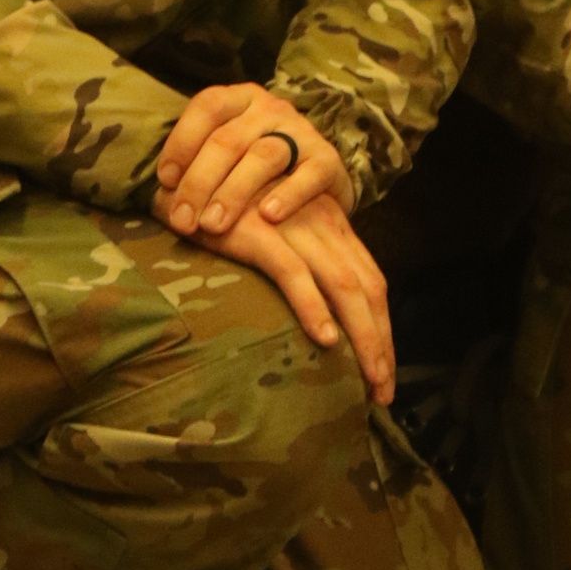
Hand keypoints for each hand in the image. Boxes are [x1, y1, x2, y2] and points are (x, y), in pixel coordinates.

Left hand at [155, 83, 353, 239]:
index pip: (206, 106)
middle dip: (200, 181)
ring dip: (234, 192)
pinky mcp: (328, 159)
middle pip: (229, 139)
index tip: (164, 181)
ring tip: (214, 225)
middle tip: (183, 220)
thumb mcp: (229, 154)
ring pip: (263, 156)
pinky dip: (288, 195)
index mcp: (240, 99)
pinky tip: (268, 217)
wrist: (319, 178)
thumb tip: (158, 194)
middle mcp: (270, 108)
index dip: (181, 141)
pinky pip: (308, 175)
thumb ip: (199, 163)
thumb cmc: (257, 170)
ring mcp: (301, 131)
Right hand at [156, 182, 394, 402]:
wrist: (185, 176)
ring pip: (342, 284)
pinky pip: (294, 273)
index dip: (383, 328)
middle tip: (385, 393)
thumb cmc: (230, 211)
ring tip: (369, 380)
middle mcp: (321, 221)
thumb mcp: (277, 235)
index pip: (371, 281)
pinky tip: (326, 338)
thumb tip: (321, 320)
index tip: (385, 373)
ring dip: (362, 335)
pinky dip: (314, 307)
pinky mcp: (259, 231)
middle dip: (381, 343)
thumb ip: (301, 264)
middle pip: (366, 288)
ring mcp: (293, 224)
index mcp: (330, 223)